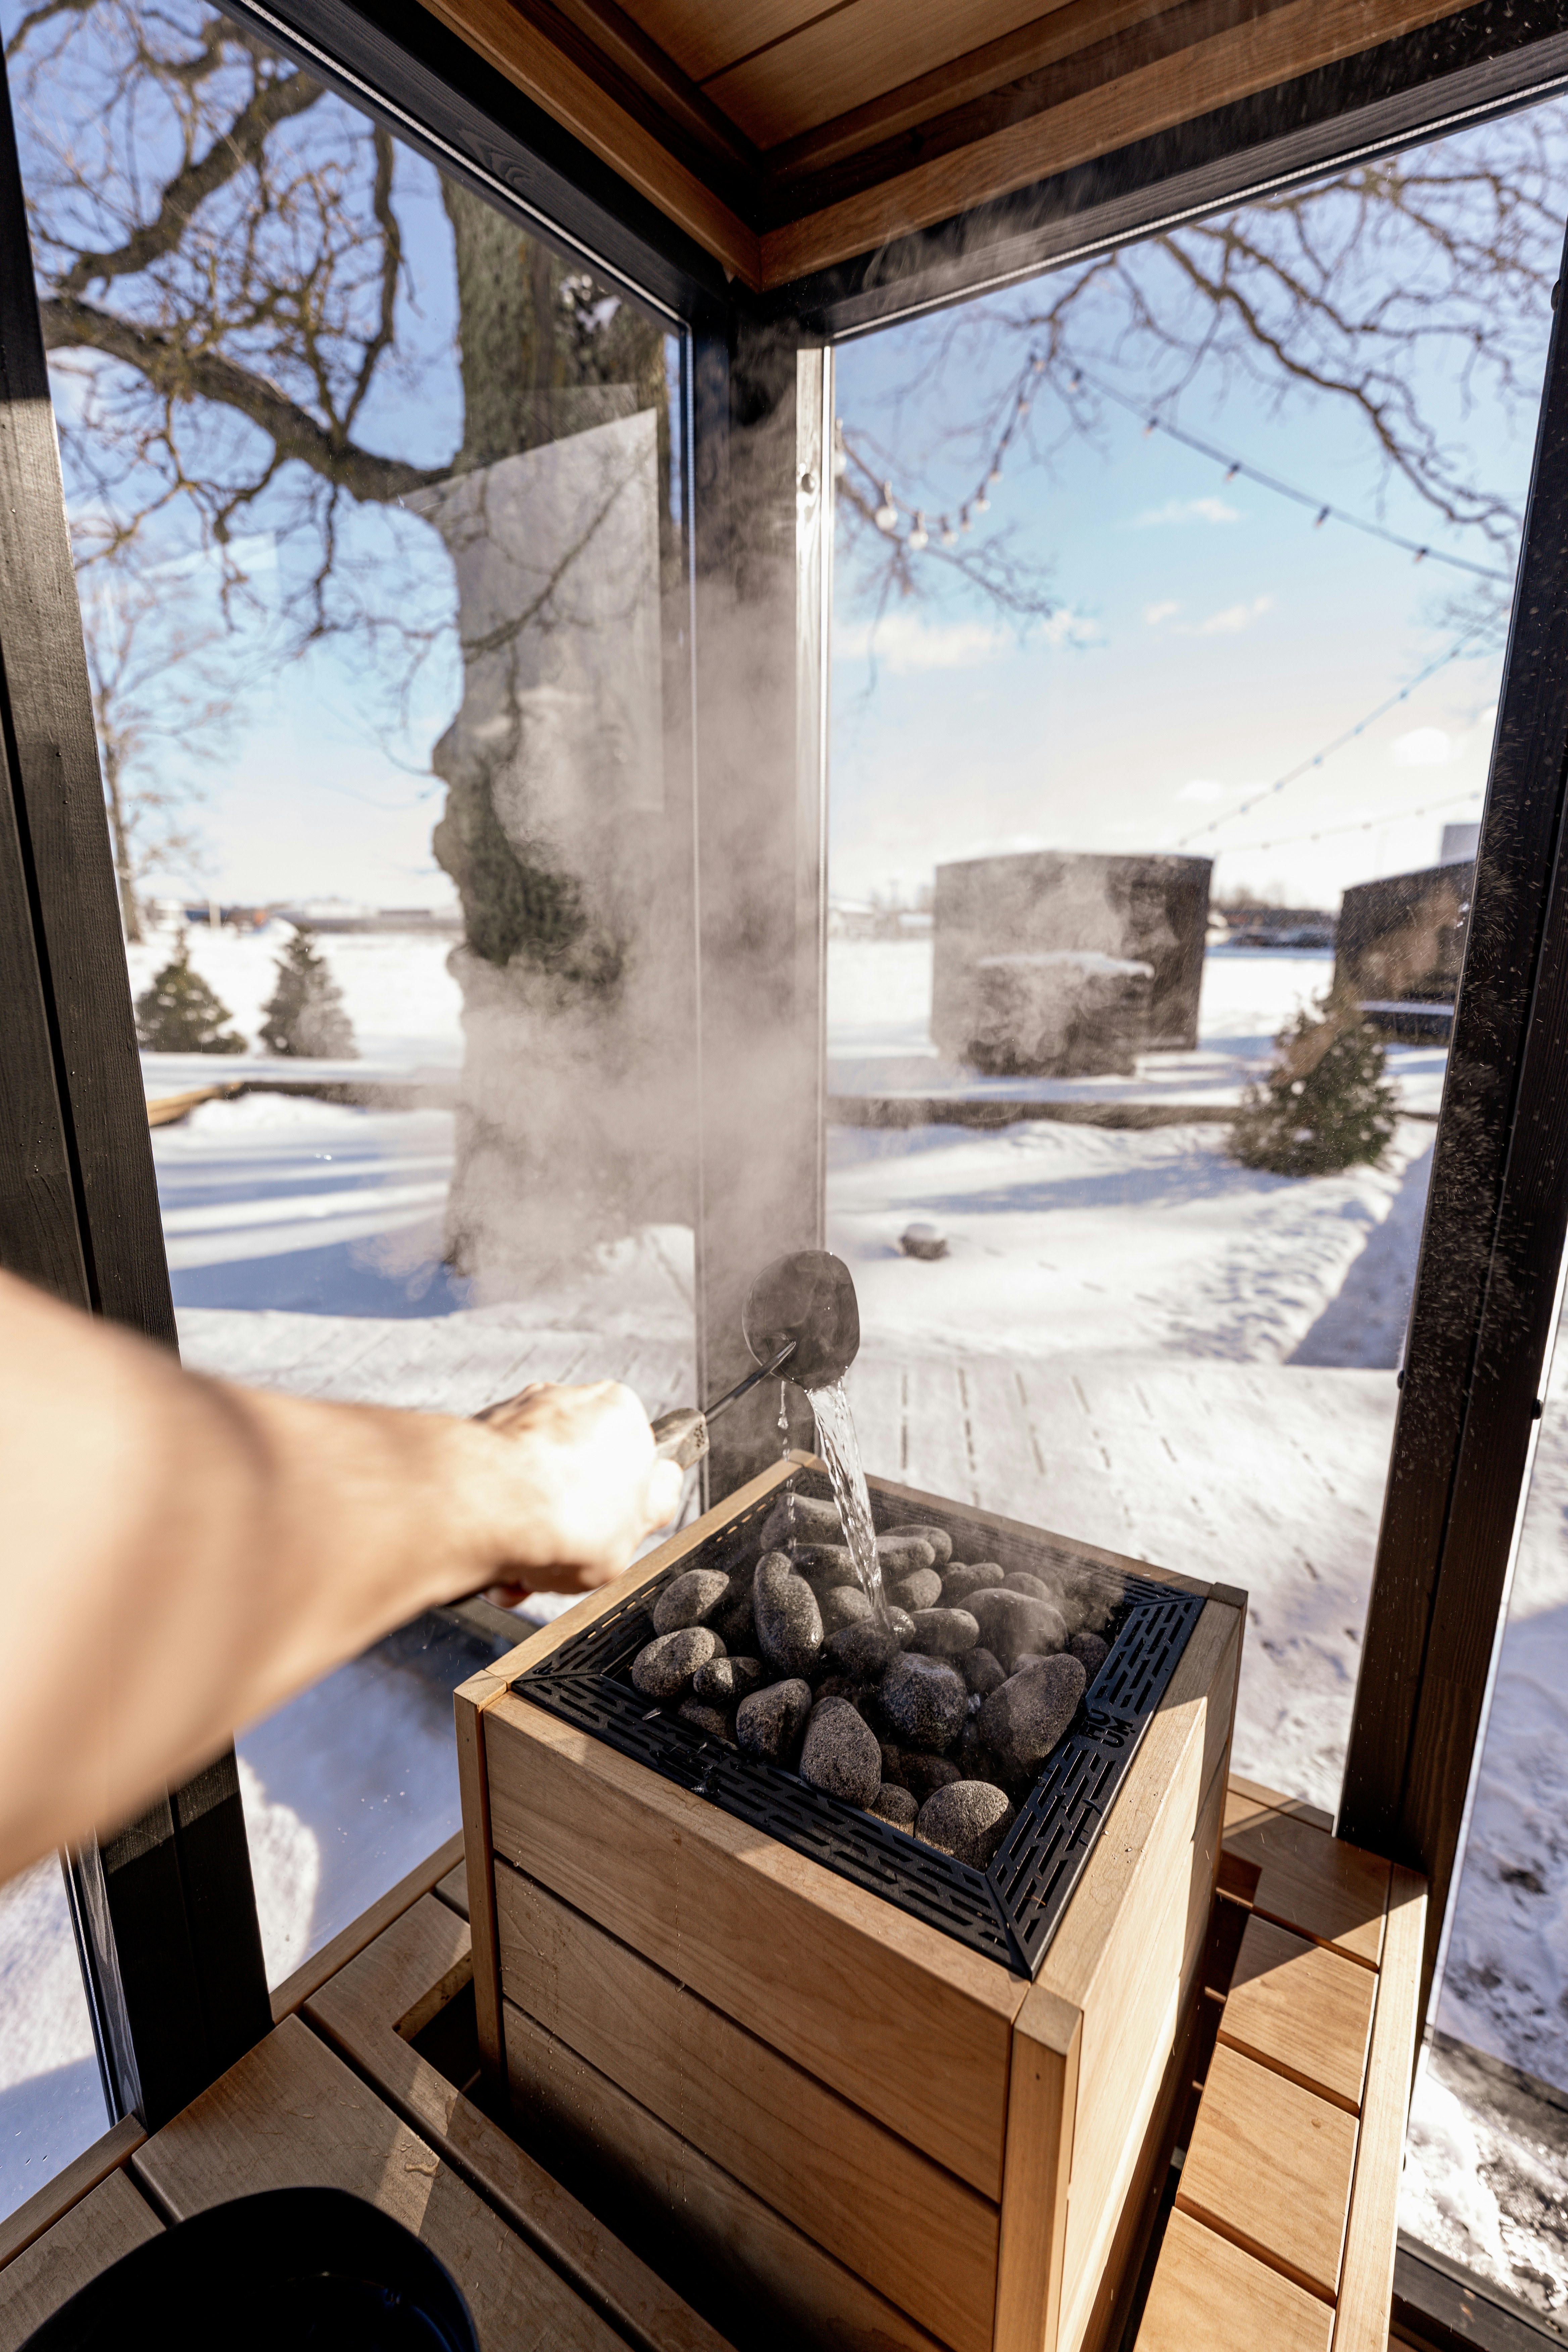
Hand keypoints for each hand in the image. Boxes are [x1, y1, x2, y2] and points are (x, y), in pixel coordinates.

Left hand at [470, 1380, 684, 1603]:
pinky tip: (494, 1551)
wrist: (484, 1508)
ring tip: (522, 1564)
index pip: (631, 1460)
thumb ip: (654, 1504)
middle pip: (576, 1471)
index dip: (620, 1508)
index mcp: (620, 1412)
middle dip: (567, 1520)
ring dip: (527, 1526)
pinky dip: (493, 1517)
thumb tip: (660, 1491)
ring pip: (531, 1481)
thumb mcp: (642, 1525)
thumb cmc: (565, 1517)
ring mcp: (517, 1413)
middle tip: (562, 1554)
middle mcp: (567, 1400)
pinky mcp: (473, 1434)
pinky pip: (492, 1483)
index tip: (605, 1533)